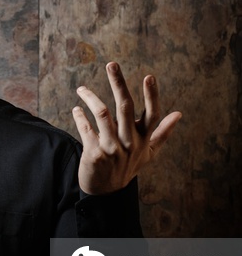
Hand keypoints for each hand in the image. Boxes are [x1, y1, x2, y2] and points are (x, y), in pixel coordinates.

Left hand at [72, 62, 181, 194]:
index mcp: (143, 139)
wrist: (105, 191)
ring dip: (90, 97)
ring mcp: (112, 148)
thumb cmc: (127, 167)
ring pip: (102, 113)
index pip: (152, 114)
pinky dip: (79, 116)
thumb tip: (179, 113)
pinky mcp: (94, 153)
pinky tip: (76, 110)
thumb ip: (162, 133)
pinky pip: (85, 129)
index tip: (149, 76)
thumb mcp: (148, 153)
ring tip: (81, 89)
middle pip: (125, 107)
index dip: (151, 95)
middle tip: (111, 64)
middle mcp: (130, 142)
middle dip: (118, 83)